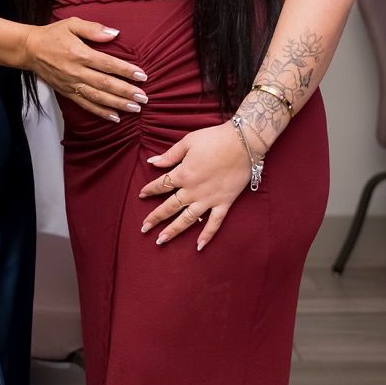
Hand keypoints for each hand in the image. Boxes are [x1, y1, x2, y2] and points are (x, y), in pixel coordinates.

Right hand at [23, 19, 147, 121]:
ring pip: (98, 97)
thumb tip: (115, 34)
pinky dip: (100, 112)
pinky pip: (86, 105)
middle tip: (144, 97)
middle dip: (126, 92)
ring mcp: (71, 84)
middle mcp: (76, 71)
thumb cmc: (53, 35)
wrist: (29, 50)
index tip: (142, 76)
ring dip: (117, 104)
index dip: (126, 71)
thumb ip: (94, 29)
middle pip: (105, 84)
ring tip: (135, 108)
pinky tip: (115, 117)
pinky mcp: (67, 92)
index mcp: (80, 53)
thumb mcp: (72, 24)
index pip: (107, 64)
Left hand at [138, 122, 254, 248]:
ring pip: (187, 219)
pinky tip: (199, 246)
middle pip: (169, 207)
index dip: (149, 190)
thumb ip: (170, 155)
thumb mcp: (188, 142)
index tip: (141, 195)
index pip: (161, 185)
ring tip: (161, 240)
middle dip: (155, 218)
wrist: (243, 142)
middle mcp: (193, 190)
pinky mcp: (224, 202)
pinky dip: (207, 234)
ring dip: (173, 230)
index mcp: (183, 174)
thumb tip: (152, 162)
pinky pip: (214, 222)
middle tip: (144, 228)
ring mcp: (209, 199)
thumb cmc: (215, 138)